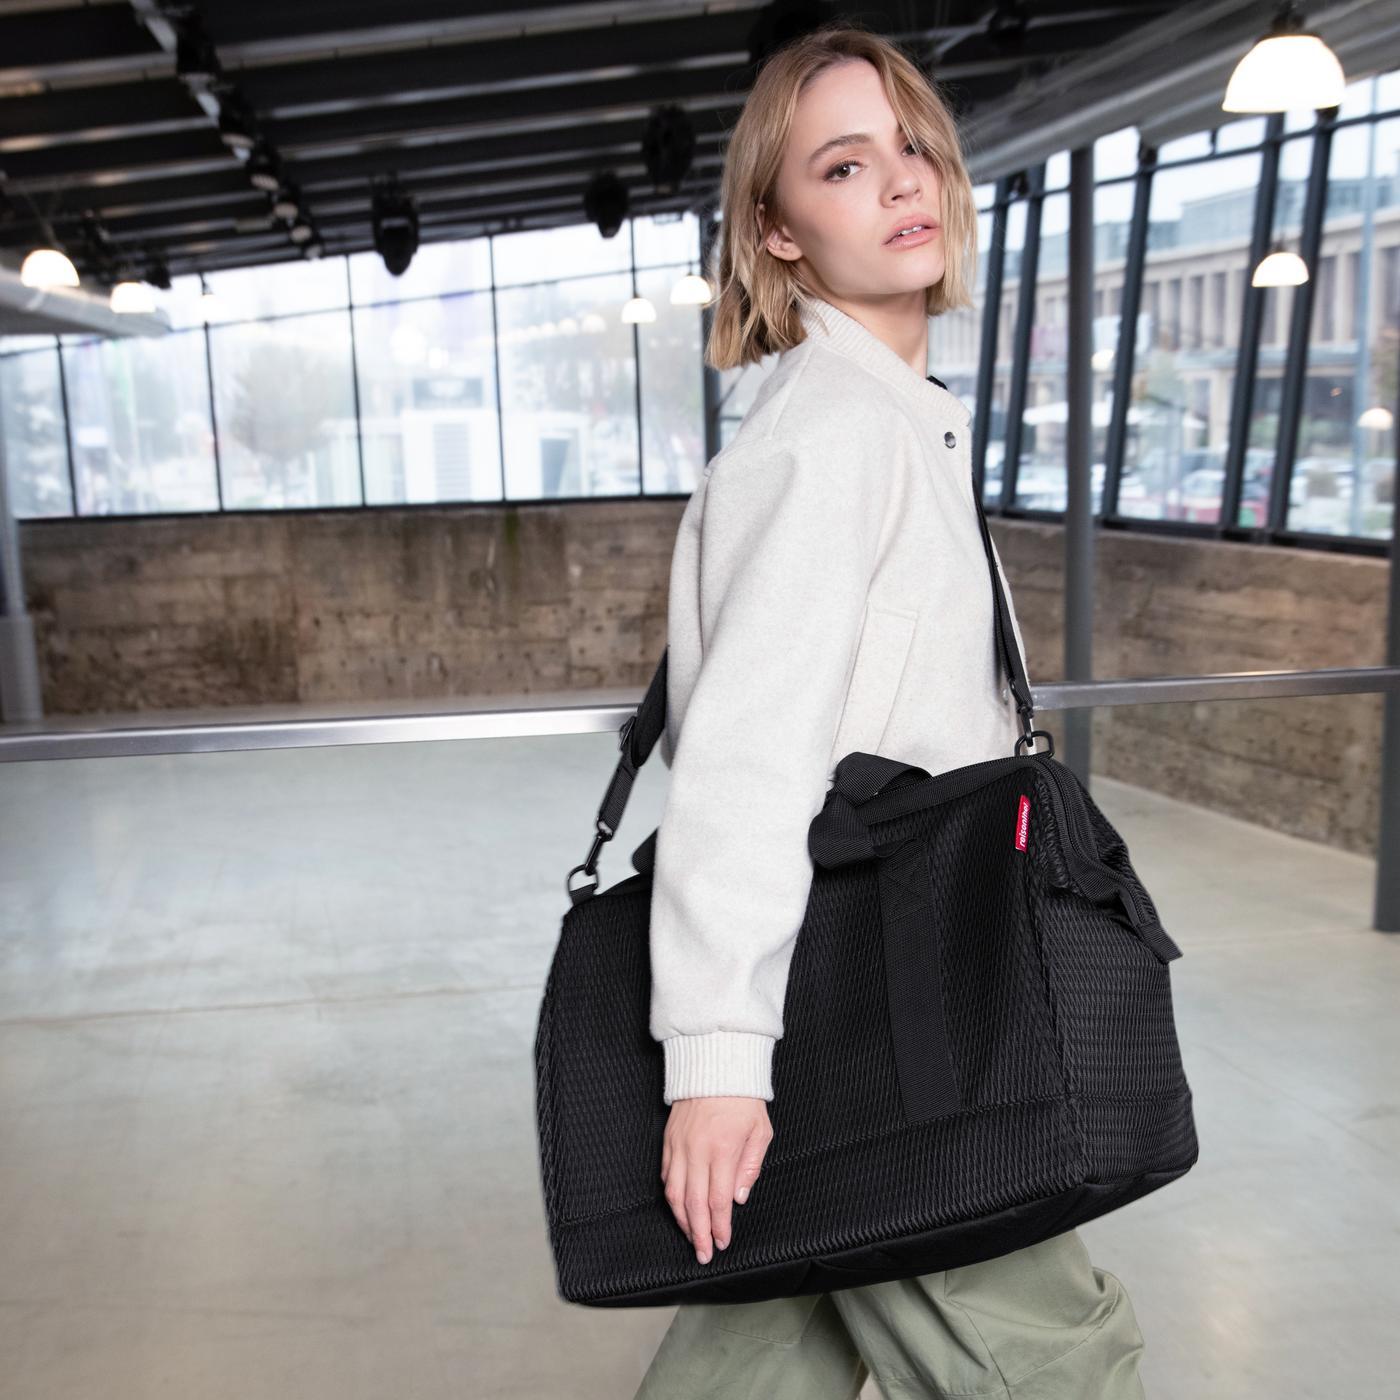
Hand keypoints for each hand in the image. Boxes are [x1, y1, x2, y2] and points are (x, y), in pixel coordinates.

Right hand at [661, 1095, 772, 1263]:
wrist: (716, 1065)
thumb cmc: (743, 1099)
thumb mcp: (760, 1132)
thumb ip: (750, 1167)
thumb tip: (738, 1198)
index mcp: (722, 1150)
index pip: (718, 1200)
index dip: (719, 1226)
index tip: (722, 1242)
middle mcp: (697, 1150)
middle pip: (693, 1203)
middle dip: (698, 1234)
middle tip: (702, 1254)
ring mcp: (679, 1145)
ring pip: (674, 1193)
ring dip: (681, 1220)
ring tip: (690, 1236)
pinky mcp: (669, 1139)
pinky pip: (665, 1175)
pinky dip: (670, 1195)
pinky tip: (678, 1207)